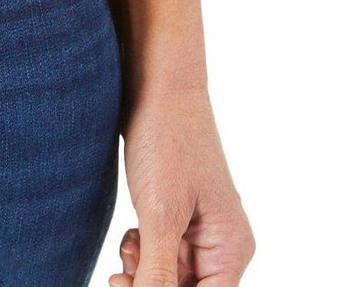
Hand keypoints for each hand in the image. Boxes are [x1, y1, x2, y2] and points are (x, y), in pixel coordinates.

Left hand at [109, 83, 253, 285]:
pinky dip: (144, 253)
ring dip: (145, 272)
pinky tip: (131, 238)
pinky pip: (163, 252)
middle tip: (119, 277)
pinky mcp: (178, 213)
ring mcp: (201, 228)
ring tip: (126, 254)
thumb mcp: (160, 215)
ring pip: (173, 276)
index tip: (134, 286)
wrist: (155, 84)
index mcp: (231, 247)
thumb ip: (160, 272)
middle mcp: (223, 243)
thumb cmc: (165, 140)